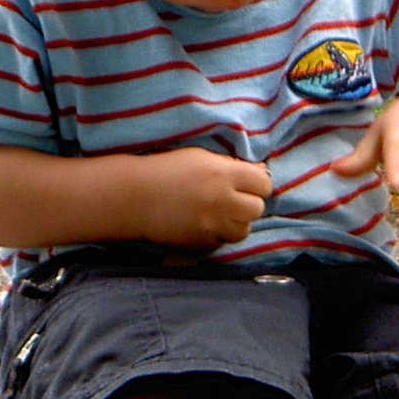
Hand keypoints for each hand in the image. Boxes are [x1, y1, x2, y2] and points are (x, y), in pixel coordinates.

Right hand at [134, 149, 273, 247]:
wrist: (134, 197)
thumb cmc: (165, 170)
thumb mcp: (200, 157)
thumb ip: (232, 165)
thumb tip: (263, 172)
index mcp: (223, 173)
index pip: (263, 183)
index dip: (257, 184)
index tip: (248, 183)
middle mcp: (221, 200)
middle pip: (257, 209)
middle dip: (248, 204)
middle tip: (233, 199)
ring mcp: (212, 224)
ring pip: (244, 230)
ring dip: (237, 222)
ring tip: (220, 214)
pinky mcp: (201, 241)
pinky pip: (223, 241)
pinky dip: (219, 234)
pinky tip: (206, 223)